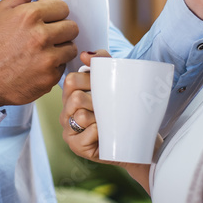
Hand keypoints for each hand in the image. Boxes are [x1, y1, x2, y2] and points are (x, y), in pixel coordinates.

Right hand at [0, 0, 78, 106]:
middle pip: (71, 27)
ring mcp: (47, 59)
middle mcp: (41, 36)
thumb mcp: (0, 10)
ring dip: (60, 49)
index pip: (63, 8)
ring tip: (42, 52)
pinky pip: (63, 67)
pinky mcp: (49, 78)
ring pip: (71, 48)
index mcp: (29, 15)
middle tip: (45, 36)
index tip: (46, 20)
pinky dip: (54, 67)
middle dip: (61, 30)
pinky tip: (37, 66)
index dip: (54, 13)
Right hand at [62, 50, 152, 193]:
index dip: (89, 80)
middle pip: (75, 98)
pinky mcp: (76, 147)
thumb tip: (85, 55)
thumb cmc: (122, 111)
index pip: (71, 80)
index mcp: (70, 97)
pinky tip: (106, 135)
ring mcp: (69, 131)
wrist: (136, 142)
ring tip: (108, 122)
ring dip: (101, 118)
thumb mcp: (114, 82)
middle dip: (96, 101)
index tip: (105, 87)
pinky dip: (101, 132)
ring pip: (81, 116)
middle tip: (109, 108)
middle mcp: (66, 113)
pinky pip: (89, 132)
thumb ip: (101, 62)